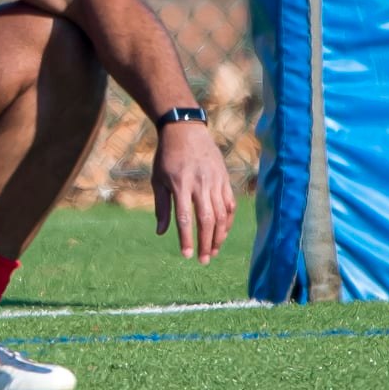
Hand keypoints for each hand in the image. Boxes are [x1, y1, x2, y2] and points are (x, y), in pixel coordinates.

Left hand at [152, 122, 235, 264]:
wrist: (185, 129)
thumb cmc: (167, 156)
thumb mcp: (158, 179)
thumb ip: (162, 207)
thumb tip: (161, 233)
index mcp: (180, 184)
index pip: (185, 218)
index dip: (187, 239)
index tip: (186, 255)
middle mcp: (200, 184)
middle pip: (207, 220)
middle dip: (206, 242)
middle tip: (203, 260)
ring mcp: (215, 181)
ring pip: (222, 214)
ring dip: (219, 236)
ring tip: (213, 251)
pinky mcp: (224, 178)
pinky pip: (230, 204)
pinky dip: (228, 221)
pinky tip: (222, 233)